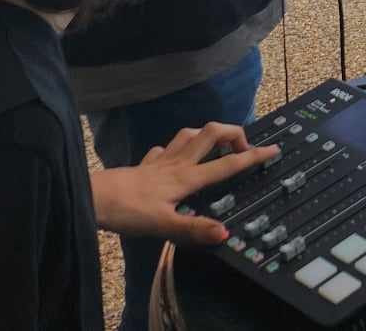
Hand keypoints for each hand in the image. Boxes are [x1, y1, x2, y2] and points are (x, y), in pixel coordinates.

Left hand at [91, 122, 277, 245]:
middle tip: (243, 146)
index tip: (273, 149)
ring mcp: (160, 161)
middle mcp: (177, 163)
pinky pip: (165, 149)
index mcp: (187, 178)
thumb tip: (226, 232)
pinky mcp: (145, 164)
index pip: (226, 164)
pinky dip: (176, 148)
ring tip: (216, 145)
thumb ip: (194, 228)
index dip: (252, 155)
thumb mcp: (163, 225)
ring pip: (190, 134)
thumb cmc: (128, 210)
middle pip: (211, 133)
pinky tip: (173, 157)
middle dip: (233, 132)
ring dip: (207, 134)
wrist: (92, 198)